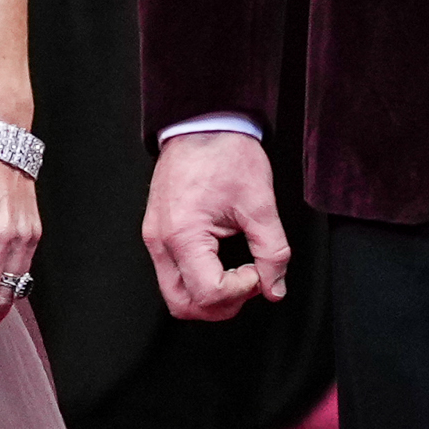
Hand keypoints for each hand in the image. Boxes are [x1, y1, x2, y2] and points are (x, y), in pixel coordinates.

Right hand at [141, 130, 288, 321]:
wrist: (203, 123)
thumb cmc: (227, 154)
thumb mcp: (260, 204)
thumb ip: (272, 252)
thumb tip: (274, 288)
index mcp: (183, 233)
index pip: (208, 293)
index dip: (240, 291)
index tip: (258, 270)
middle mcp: (161, 240)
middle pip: (183, 305)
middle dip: (221, 305)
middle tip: (248, 282)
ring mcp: (154, 238)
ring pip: (175, 294)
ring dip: (209, 296)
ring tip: (236, 275)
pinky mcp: (157, 233)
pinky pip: (173, 273)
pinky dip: (199, 279)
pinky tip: (221, 262)